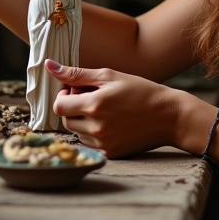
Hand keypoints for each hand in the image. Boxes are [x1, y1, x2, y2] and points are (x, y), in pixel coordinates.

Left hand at [46, 60, 181, 157]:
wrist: (168, 116)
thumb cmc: (140, 90)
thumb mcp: (110, 76)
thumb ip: (77, 73)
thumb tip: (49, 66)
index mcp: (94, 105)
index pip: (59, 105)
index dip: (65, 95)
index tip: (79, 88)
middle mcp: (96, 128)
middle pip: (66, 120)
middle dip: (73, 107)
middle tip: (93, 96)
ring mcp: (103, 144)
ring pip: (77, 132)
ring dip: (83, 120)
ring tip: (105, 109)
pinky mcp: (110, 153)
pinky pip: (89, 143)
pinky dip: (93, 132)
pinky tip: (112, 122)